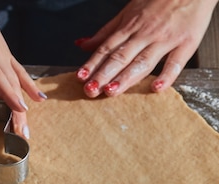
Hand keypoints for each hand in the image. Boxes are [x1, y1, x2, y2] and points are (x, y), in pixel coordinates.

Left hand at [0, 0, 45, 138]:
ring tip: (28, 127)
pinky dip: (29, 86)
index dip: (8, 92)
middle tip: (22, 133)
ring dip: (25, 104)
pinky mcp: (6, 53)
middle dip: (18, 110)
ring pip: (17, 81)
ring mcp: (3, 53)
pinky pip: (20, 72)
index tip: (19, 109)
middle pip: (10, 84)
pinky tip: (39, 99)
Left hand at [76, 0, 217, 96]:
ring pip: (143, 61)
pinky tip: (156, 88)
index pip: (107, 48)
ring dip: (126, 77)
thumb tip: (82, 45)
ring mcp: (165, 39)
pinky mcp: (186, 43)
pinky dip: (167, 76)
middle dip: (104, 74)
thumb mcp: (129, 12)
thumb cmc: (159, 0)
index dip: (93, 64)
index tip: (80, 78)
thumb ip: (106, 32)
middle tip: (91, 90)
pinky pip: (175, 62)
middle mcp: (145, 34)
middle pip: (121, 56)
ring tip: (112, 91)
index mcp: (130, 26)